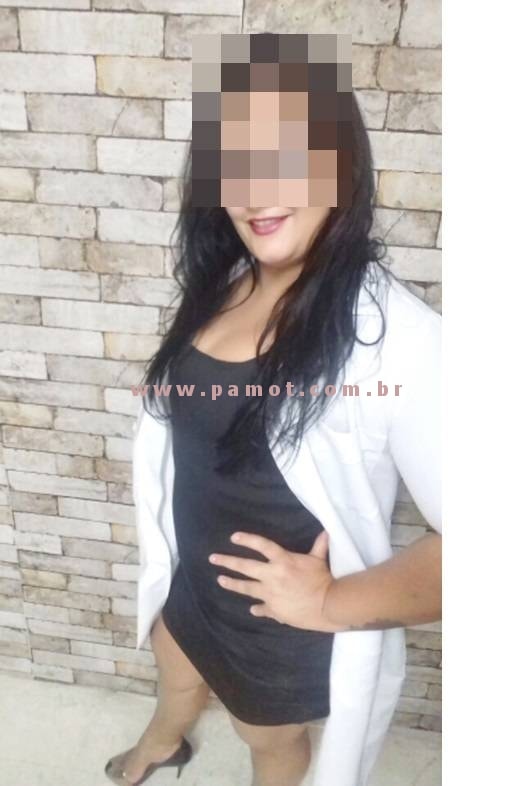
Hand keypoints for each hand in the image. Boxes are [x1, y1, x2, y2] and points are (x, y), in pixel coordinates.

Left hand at [208, 530, 346, 632]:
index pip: (262, 546)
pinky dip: (258, 609)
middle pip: (245, 567)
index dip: (247, 540)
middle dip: (228, 562)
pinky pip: (262, 609)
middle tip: (212, 558)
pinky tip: (252, 609)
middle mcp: (272, 576)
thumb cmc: (323, 580)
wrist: (327, 606)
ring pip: (247, 588)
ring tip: (220, 580)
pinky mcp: (274, 610)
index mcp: (283, 561)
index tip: (233, 537)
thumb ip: (319, 545)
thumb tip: (325, 531)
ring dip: (232, 584)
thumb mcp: (319, 560)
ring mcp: (271, 594)